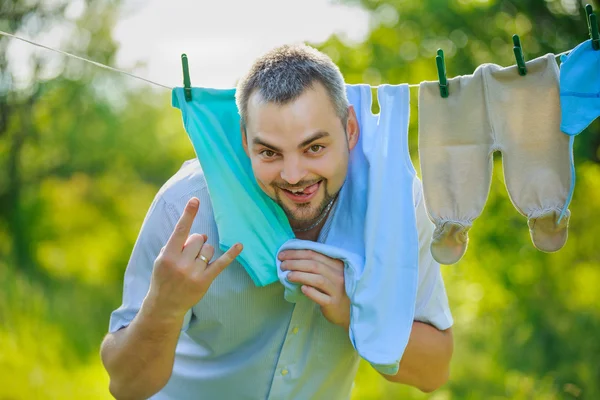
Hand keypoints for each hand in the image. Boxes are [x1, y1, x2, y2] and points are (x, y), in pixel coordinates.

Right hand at [146, 197, 242, 320]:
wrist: (164, 305)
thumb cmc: (164, 276)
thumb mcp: (162, 259)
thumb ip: (178, 244)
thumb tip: (202, 236)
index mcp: (168, 255)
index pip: (180, 230)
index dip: (188, 214)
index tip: (195, 200)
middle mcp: (181, 263)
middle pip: (199, 238)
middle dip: (197, 241)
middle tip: (190, 252)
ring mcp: (194, 273)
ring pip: (209, 249)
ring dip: (205, 251)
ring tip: (195, 262)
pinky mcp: (205, 281)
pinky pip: (221, 263)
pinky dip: (231, 254)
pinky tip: (240, 246)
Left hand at [279, 249, 349, 329]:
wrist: (349, 312)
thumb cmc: (337, 290)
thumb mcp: (331, 275)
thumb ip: (318, 266)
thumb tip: (293, 259)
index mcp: (337, 265)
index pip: (314, 255)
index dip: (297, 253)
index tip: (282, 254)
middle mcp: (338, 276)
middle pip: (314, 265)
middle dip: (295, 263)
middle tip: (282, 264)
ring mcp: (337, 290)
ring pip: (317, 279)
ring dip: (300, 275)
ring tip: (288, 275)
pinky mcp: (333, 304)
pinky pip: (321, 297)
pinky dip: (311, 292)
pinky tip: (302, 289)